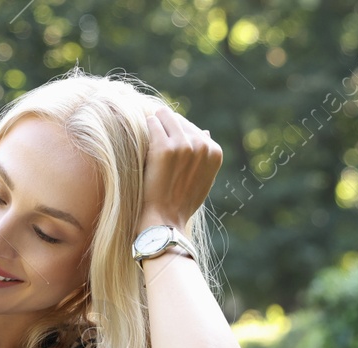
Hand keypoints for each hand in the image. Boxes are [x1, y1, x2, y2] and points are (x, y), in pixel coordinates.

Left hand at [138, 102, 222, 233]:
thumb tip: (206, 132)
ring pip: (166, 118)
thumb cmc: (181, 203)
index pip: (195, 130)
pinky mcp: (164, 148)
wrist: (165, 220)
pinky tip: (142, 132)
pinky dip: (147, 126)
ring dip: (156, 121)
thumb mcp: (203, 180)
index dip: (179, 135)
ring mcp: (184, 145)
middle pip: (181, 122)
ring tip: (148, 130)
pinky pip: (153, 124)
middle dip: (168, 126)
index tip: (168, 145)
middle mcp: (202, 146)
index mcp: (215, 152)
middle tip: (155, 135)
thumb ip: (205, 157)